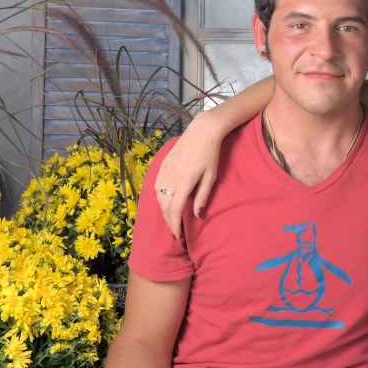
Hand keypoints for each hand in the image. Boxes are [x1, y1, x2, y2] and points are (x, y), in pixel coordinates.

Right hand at [154, 113, 222, 238]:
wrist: (202, 131)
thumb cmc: (211, 155)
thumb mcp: (211, 177)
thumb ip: (203, 196)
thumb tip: (197, 215)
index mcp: (185, 182)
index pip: (175, 210)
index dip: (175, 225)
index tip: (177, 236)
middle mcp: (171, 177)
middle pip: (165, 206)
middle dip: (168, 221)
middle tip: (174, 232)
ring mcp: (164, 170)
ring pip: (158, 196)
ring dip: (163, 210)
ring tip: (170, 219)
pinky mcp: (162, 164)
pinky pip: (156, 185)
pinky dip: (159, 197)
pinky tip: (164, 202)